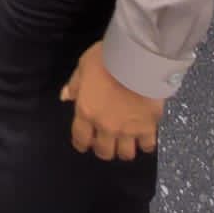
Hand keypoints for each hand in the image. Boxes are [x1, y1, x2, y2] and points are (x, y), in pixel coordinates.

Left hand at [59, 42, 162, 161]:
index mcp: (87, 111)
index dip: (82, 143)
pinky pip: (147, 146)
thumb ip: (75, 85)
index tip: (85, 142)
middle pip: (104, 152)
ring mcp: (128, 129)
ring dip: (124, 149)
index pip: (80, 138)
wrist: (138, 59)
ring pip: (126, 154)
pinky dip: (145, 143)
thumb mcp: (84, 65)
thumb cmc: (107, 58)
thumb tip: (65, 97)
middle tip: (107, 141)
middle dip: (104, 149)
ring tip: (126, 140)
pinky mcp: (148, 127)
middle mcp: (106, 126)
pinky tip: (144, 136)